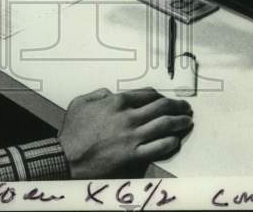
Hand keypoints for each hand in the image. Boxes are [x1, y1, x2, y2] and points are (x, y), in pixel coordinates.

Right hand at [58, 87, 192, 178]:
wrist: (65, 159)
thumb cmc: (71, 133)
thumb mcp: (80, 103)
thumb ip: (98, 95)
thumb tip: (110, 93)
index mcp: (116, 102)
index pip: (147, 94)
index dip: (161, 96)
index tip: (166, 99)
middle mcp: (127, 117)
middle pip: (161, 107)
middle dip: (177, 106)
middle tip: (185, 108)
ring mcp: (132, 137)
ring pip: (165, 126)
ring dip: (180, 123)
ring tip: (187, 122)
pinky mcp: (134, 156)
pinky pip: (159, 147)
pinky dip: (171, 143)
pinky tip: (175, 141)